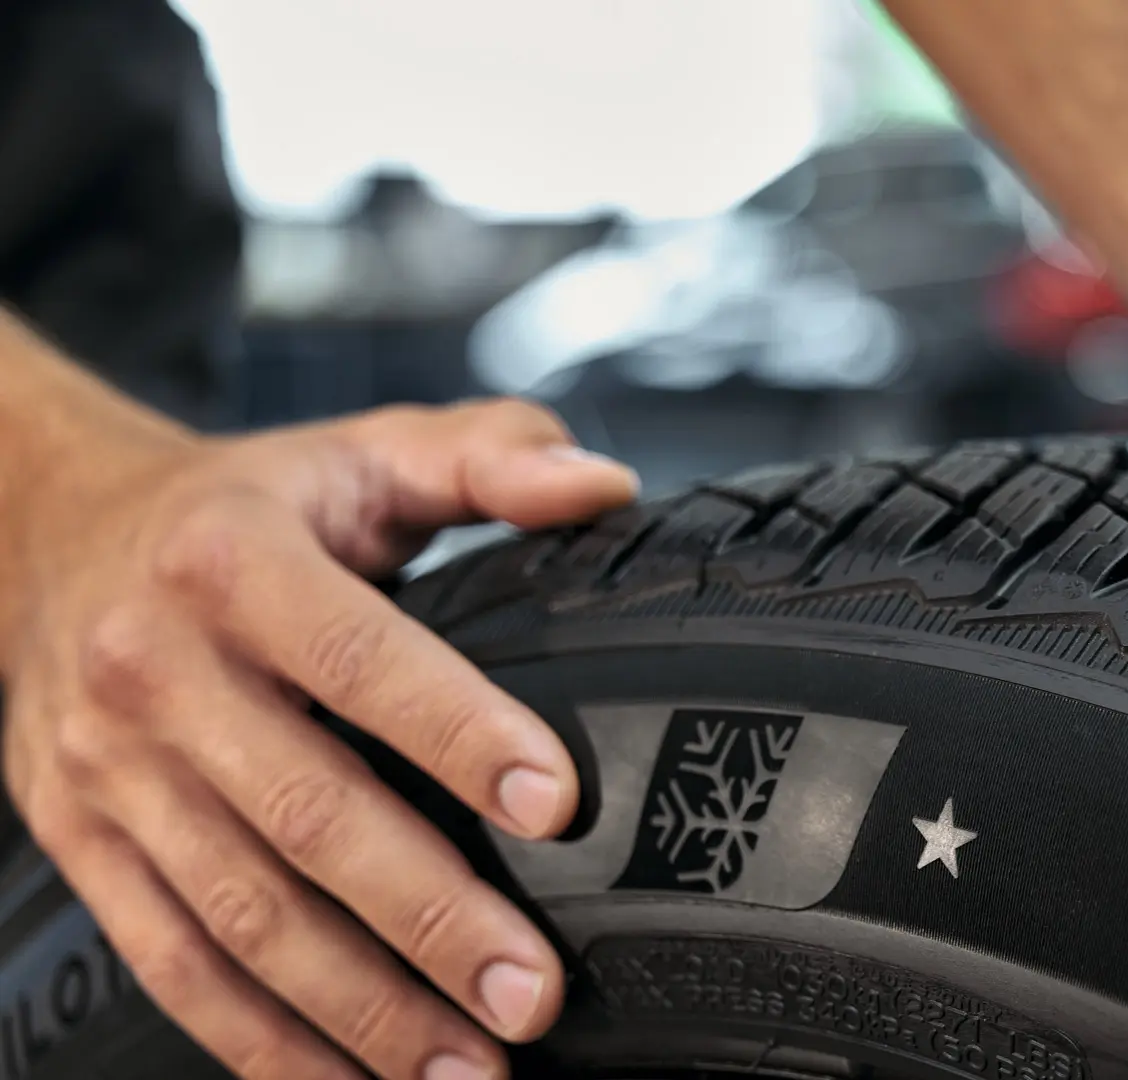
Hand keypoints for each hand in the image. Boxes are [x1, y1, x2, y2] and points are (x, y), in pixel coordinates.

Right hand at [0, 400, 637, 1079]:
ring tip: (467, 1069)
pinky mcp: (84, 843)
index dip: (457, 732)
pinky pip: (171, 962)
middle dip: (428, 917)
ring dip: (358, 1010)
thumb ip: (488, 457)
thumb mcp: (361, 450)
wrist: (52, 531)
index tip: (556, 805)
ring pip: (238, 914)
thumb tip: (602, 485)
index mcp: (232, 562)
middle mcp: (156, 672)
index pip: (356, 657)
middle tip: (532, 993)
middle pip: (303, 815)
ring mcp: (108, 771)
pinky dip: (259, 1041)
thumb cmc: (245, 503)